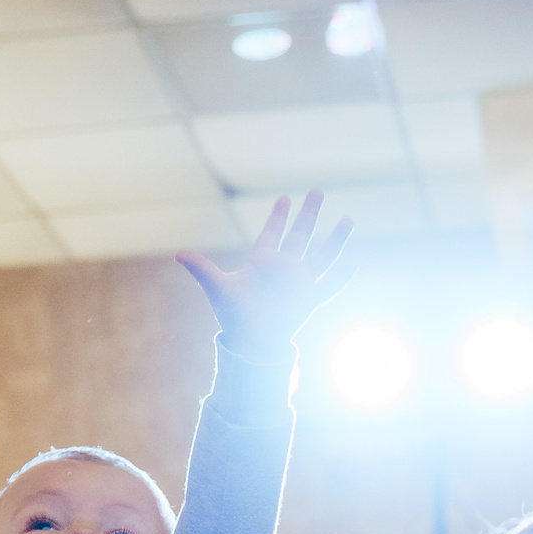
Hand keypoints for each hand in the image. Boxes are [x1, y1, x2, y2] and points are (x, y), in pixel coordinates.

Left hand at [175, 192, 353, 360]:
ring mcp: (299, 283)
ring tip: (347, 220)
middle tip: (317, 191)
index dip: (278, 216)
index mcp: (262, 261)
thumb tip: (179, 254)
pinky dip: (340, 278)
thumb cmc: (234, 315)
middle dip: (308, 214)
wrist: (250, 342)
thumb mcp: (218, 288)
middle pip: (300, 235)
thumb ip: (202, 269)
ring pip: (321, 256)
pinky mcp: (309, 300)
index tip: (284, 199)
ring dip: (334, 240)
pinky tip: (352, 265)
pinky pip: (328, 287)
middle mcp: (284, 268)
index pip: (272, 233)